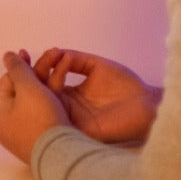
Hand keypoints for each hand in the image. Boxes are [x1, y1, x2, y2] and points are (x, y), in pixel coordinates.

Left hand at [0, 50, 69, 162]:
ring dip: (46, 84)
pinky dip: (49, 101)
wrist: (61, 155)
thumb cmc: (39, 117)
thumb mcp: (28, 86)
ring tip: (60, 70)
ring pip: (33, 101)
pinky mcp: (37, 140)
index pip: (7, 81)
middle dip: (36, 73)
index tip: (30, 54)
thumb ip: (17, 67)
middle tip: (49, 58)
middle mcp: (4, 124)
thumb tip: (7, 55)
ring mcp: (20, 134)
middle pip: (20, 91)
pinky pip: (40, 114)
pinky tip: (59, 93)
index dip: (21, 66)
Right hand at [33, 48, 161, 143]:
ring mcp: (73, 119)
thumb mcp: (96, 66)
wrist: (147, 102)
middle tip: (37, 55)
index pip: (46, 83)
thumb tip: (55, 52)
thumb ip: (76, 60)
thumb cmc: (125, 85)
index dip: (38, 67)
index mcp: (71, 95)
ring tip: (52, 57)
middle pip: (41, 93)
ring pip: (47, 102)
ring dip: (44, 77)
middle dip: (35, 72)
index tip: (33, 50)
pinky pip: (60, 112)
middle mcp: (69, 108)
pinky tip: (61, 72)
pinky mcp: (81, 129)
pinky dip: (57, 89)